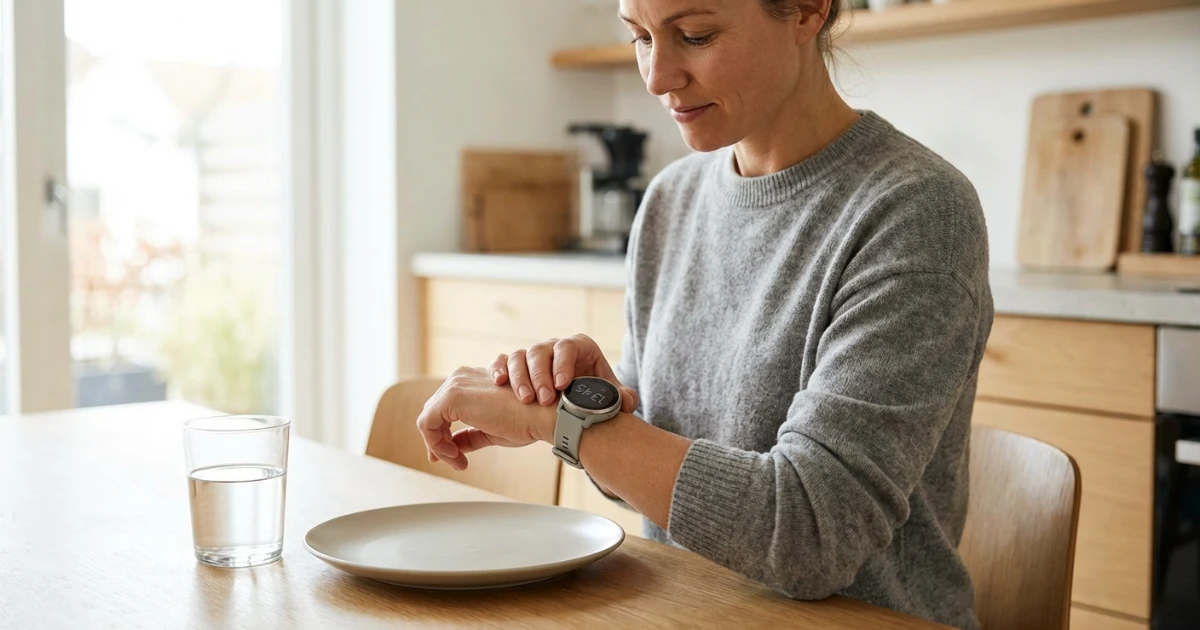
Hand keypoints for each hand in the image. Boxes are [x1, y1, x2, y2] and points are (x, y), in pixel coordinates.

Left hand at [416, 367, 556, 471]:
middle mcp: (460, 377)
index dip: (443, 435)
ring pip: (428, 418)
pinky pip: (427, 424)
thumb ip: (469, 436)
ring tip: (458, 461)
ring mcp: (455, 385)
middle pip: (433, 413)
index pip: (443, 408)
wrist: (542, 415)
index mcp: (470, 381)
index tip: (456, 457)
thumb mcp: (491, 430)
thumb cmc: (527, 420)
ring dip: (438, 445)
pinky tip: (456, 456)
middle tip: (455, 462)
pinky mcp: (451, 398)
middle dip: (439, 441)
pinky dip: (436, 444)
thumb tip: (453, 447)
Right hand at [490, 334, 638, 412]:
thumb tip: (626, 403)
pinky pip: (502, 360)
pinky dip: (498, 369)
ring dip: (520, 377)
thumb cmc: (592, 391)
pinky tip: (498, 383)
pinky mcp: (515, 365)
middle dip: (540, 375)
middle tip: (544, 399)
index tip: (562, 385)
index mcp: (578, 346)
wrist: (576, 397)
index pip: (567, 347)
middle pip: (540, 352)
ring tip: (525, 399)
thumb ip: (622, 398)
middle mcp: (552, 347)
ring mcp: (532, 355)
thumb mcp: (608, 394)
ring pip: (519, 356)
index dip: (563, 363)